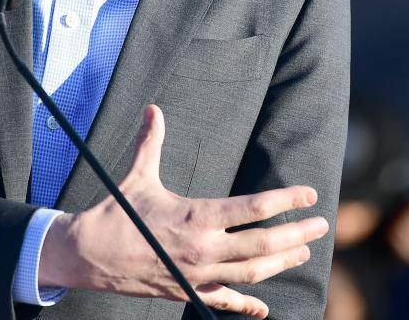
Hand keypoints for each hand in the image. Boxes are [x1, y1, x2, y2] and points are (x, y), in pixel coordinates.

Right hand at [37, 105, 328, 316]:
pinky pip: (225, 301)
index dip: (287, 201)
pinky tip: (266, 306)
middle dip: (297, 235)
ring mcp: (198, 275)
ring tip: (302, 252)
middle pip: (264, 244)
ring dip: (281, 263)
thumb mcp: (138, 176)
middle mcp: (203, 248)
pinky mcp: (188, 292)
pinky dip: (248, 305)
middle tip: (321, 226)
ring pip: (252, 274)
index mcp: (197, 216)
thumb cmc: (115, 213)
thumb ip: (152, 142)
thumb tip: (154, 109)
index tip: (310, 196)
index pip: (255, 207)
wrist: (87, 256)